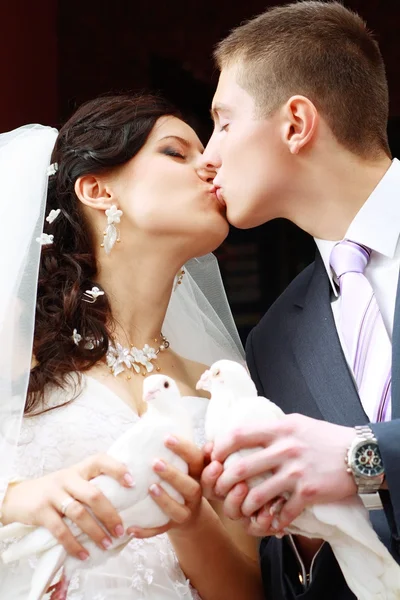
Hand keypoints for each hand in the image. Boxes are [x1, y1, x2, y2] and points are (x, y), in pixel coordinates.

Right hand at [1, 454, 133, 559]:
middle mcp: (67, 478)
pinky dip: (74, 544)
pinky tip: (84, 554)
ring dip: (95, 532)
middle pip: (93, 494)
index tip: (132, 483)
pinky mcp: (41, 511)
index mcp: (79, 469)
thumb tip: (125, 503)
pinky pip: (60, 530)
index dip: (117, 469)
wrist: (19, 497)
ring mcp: (53, 494)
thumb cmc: (56, 490)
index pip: (99, 460)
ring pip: (79, 513)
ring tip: (107, 544)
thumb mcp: (72, 481)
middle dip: (110, 514)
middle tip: (121, 529)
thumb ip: (92, 486)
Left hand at [127, 436, 203, 538]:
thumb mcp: (183, 461)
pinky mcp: (173, 528)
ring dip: (165, 500)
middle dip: (174, 474)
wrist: (188, 515)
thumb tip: (153, 407)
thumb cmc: (180, 478)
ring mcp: (185, 511)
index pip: (195, 458)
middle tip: (155, 463)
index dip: (183, 448)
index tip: (166, 437)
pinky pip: (160, 531)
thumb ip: (173, 443)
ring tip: (150, 488)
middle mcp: (195, 492)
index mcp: (197, 472)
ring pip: (179, 509)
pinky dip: (146, 532)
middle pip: (190, 485)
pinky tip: (131, 529)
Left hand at [213, 414, 356, 529]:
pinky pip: (283, 512)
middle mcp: (285, 448)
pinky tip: (272, 522)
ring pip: (256, 494)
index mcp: (279, 428)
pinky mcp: (308, 492)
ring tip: (244, 509)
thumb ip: (271, 428)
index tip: (214, 458)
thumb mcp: (296, 422)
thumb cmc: (325, 437)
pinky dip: (273, 521)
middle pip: (240, 468)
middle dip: (223, 483)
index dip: (220, 448)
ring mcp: (296, 471)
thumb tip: (243, 434)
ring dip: (244, 506)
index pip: (238, 434)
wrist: (360, 454)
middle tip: (221, 490)